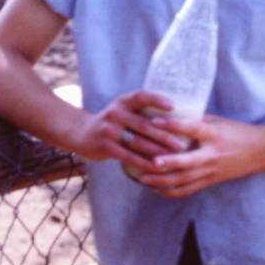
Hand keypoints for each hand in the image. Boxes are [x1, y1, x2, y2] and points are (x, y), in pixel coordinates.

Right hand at [65, 90, 190, 173]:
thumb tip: (177, 120)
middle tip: (183, 144)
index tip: (174, 106)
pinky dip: (143, 162)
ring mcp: (109, 130)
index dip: (157, 99)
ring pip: (138, 142)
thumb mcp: (122, 110)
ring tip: (174, 158)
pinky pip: (128, 156)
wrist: (81, 133)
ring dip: (158, 151)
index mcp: (123, 101)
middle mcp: (115, 113)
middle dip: (165, 136)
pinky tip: (156, 168)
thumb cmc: (112, 123)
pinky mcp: (105, 146)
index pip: (141, 96)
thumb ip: (142, 112)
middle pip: (145, 124)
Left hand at [131, 113, 264, 197]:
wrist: (259, 151)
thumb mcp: (217, 121)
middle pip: (187, 162)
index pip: (192, 129)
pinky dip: (170, 191)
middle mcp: (212, 154)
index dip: (173, 125)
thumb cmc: (235, 132)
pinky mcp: (210, 181)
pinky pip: (187, 190)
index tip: (154, 121)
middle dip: (166, 162)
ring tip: (142, 177)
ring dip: (162, 180)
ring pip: (184, 179)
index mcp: (214, 135)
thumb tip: (167, 115)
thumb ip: (194, 120)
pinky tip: (154, 188)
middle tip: (147, 160)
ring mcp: (211, 171)